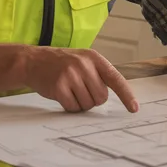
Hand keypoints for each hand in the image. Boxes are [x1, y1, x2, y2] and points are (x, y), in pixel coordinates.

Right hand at [23, 47, 138, 112]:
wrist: (33, 61)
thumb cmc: (61, 63)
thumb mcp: (83, 60)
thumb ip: (99, 74)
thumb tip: (117, 97)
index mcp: (94, 58)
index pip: (116, 79)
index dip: (126, 95)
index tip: (134, 108)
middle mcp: (84, 65)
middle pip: (101, 97)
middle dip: (93, 99)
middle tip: (80, 90)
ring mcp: (71, 75)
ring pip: (88, 104)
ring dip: (80, 103)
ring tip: (70, 91)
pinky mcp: (59, 87)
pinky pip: (73, 107)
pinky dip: (69, 106)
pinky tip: (62, 95)